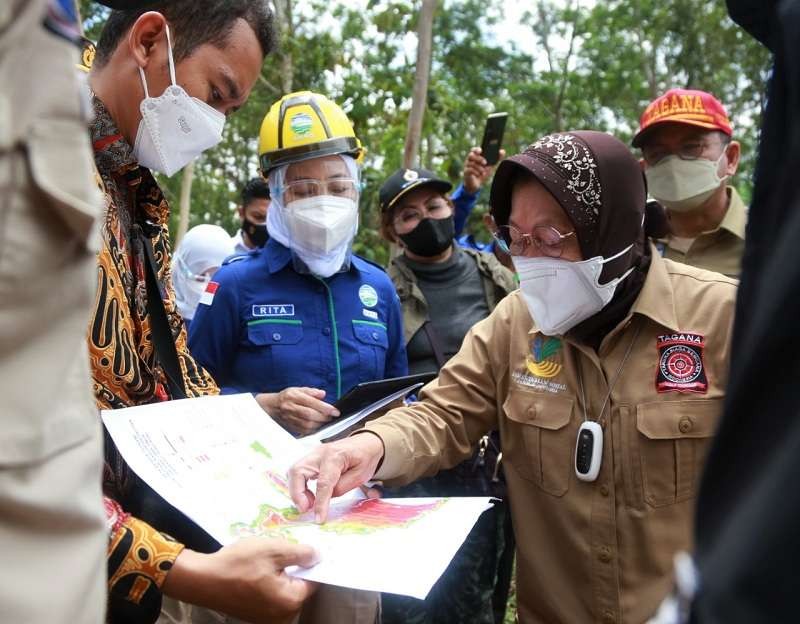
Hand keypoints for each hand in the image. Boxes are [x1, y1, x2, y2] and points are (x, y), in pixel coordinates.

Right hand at [162, 538, 319, 623]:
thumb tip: (317, 556)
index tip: (305, 548)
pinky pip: (272, 595)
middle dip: (294, 567)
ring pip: (285, 589)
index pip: (313, 580)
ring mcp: (268, 618)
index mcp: (290, 601)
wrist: (202, 579)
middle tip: (282, 549)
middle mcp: (282, 616)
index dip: (310, 562)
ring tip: (266, 558)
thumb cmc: (238, 564)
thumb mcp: (273, 550)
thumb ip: (300, 553)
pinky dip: (269, 581)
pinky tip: (258, 568)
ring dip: (280, 573)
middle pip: (299, 586)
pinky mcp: (255, 614)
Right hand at [256, 388, 338, 435]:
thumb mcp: (298, 389)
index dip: (325, 408)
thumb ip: (312, 391)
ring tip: (326, 420)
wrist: (272, 407)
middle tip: (332, 416)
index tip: (335, 411)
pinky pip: (304, 431)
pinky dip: (314, 429)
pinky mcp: (291, 427)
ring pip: (307, 424)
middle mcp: (291, 407)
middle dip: (324, 417)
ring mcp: (290, 418)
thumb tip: (323, 394)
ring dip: (320, 424)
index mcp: (294, 396)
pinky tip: (318, 425)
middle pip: (310, 415)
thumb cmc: (288, 397)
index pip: (311, 402)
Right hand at [289, 432, 384, 522]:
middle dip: (297, 494)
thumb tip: (324, 498)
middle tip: (306, 509)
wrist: (366, 443)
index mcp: (336, 456)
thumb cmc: (365, 458)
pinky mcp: (311, 459)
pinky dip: (298, 486)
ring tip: (309, 504)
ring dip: (296, 491)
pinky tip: (309, 496)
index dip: (320, 503)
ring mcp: (313, 454)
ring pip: (294, 471)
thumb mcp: (360, 476)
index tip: (319, 518)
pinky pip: (297, 472)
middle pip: (298, 471)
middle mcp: (320, 453)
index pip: (323, 482)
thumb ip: (340, 488)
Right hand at [462, 146, 505, 193]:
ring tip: (483, 172)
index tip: (481, 151)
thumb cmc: (483, 173)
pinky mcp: (466, 172)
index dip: (476, 149)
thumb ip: (496, 158)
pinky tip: (479, 174)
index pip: (474, 150)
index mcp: (476, 156)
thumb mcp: (491, 166)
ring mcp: (467, 166)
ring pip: (471, 163)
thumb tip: (502, 151)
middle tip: (485, 163)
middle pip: (471, 155)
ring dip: (479, 168)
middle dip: (479, 158)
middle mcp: (470, 160)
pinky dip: (476, 172)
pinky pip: (469, 170)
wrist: (478, 184)